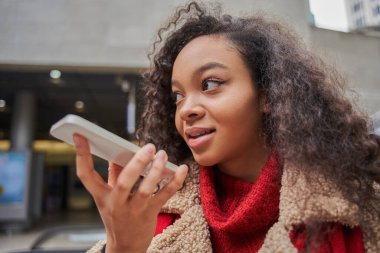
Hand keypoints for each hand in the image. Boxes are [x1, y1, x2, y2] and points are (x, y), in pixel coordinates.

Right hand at [73, 134, 187, 252]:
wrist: (125, 247)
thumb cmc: (117, 216)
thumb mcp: (109, 197)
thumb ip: (113, 174)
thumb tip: (118, 152)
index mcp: (102, 196)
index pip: (86, 175)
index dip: (81, 155)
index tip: (79, 135)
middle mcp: (116, 203)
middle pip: (124, 182)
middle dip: (137, 163)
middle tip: (149, 147)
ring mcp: (134, 210)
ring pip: (146, 189)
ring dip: (157, 171)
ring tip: (163, 155)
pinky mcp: (150, 213)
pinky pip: (165, 195)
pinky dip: (176, 181)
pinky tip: (182, 169)